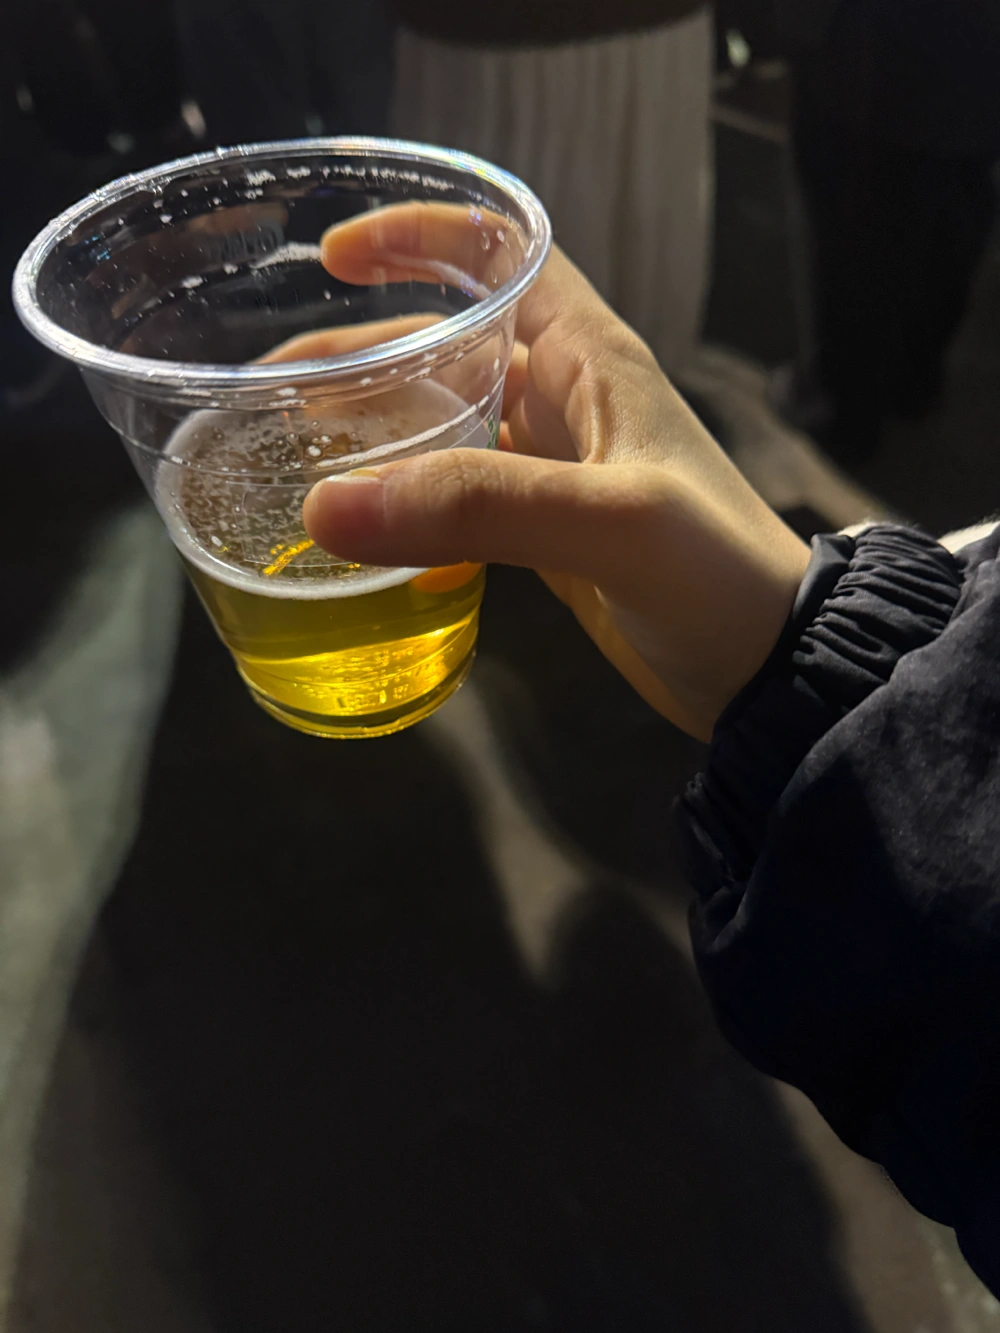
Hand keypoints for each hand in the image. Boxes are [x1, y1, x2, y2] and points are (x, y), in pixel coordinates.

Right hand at [301, 204, 809, 740]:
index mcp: (590, 358)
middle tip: (272, 386)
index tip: (336, 254)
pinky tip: (355, 526)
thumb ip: (479, 507)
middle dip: (360, 351)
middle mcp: (566, 399)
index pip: (502, 254)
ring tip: (289, 449)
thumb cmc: (716, 575)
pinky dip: (402, 499)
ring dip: (372, 428)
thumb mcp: (609, 522)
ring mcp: (552, 469)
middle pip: (447, 344)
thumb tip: (327, 508)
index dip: (423, 236)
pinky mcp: (543, 534)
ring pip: (444, 422)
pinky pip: (455, 496)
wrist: (769, 670)